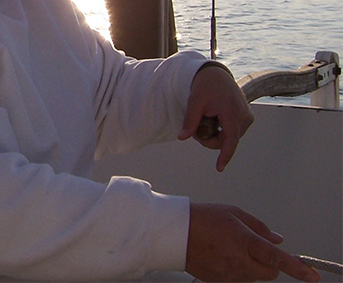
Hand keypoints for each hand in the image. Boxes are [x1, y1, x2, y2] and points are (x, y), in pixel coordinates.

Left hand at [178, 65, 252, 171]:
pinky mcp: (246, 116)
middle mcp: (244, 117)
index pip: (230, 140)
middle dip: (210, 139)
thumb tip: (182, 137)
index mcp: (232, 113)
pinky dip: (222, 129)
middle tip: (196, 128)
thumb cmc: (206, 85)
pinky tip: (214, 117)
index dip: (225, 155)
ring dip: (216, 134)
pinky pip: (233, 130)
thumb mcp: (195, 102)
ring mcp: (247, 117)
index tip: (219, 168)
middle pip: (226, 140)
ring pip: (230, 137)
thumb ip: (190, 121)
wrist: (216, 73)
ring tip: (206, 118)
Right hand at [187, 203, 319, 281]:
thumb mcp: (233, 213)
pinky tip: (221, 254)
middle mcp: (238, 261)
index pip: (277, 258)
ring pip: (253, 277)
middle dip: (269, 264)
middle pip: (269, 274)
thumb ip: (258, 227)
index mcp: (243, 241)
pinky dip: (236, 269)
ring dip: (251, 265)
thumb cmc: (203, 217)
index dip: (297, 268)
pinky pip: (237, 279)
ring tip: (230, 246)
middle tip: (256, 249)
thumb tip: (277, 239)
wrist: (175, 232)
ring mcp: (229, 274)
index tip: (312, 275)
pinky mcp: (219, 282)